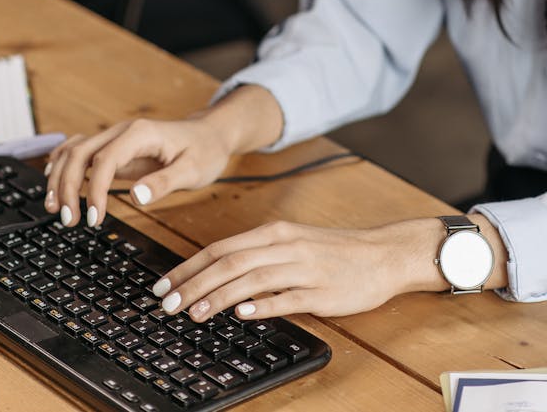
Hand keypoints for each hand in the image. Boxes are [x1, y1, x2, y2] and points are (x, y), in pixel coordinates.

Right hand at [43, 115, 232, 227]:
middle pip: (80, 153)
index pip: (105, 159)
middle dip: (68, 186)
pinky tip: (54, 182)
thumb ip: (164, 182)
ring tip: (56, 209)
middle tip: (69, 221)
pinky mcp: (114, 148)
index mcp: (141, 133)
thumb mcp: (193, 170)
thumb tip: (136, 197)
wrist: (210, 135)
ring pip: (74, 150)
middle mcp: (123, 131)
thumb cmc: (204, 151)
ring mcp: (116, 137)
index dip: (94, 190)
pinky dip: (63, 165)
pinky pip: (80, 151)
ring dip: (60, 177)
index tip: (94, 218)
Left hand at [150, 218, 446, 321]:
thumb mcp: (293, 243)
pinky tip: (241, 314)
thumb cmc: (335, 251)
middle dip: (193, 284)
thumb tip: (220, 275)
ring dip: (217, 297)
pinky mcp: (320, 290)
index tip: (164, 285)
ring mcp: (302, 268)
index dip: (189, 267)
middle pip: (228, 263)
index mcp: (275, 232)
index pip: (221, 248)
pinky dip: (261, 305)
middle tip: (167, 304)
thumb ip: (260, 255)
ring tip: (192, 314)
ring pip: (250, 279)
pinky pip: (285, 297)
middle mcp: (284, 246)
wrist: (382, 254)